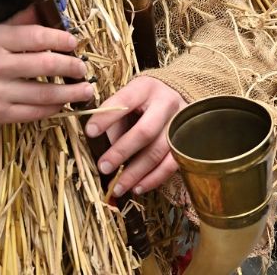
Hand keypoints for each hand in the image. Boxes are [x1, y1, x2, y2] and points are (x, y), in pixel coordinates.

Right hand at [0, 6, 94, 128]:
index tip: (74, 42)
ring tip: (85, 89)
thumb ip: (17, 23)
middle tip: (83, 67)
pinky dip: (53, 109)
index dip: (61, 39)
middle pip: (45, 65)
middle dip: (71, 66)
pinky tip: (63, 104)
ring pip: (44, 94)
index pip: (37, 36)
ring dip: (70, 92)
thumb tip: (44, 9)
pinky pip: (34, 113)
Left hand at [85, 75, 186, 195]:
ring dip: (136, 173)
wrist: (173, 95)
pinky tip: (138, 187)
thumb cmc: (142, 101)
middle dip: (122, 152)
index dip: (107, 117)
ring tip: (118, 186)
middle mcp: (166, 103)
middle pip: (145, 131)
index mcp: (145, 88)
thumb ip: (115, 121)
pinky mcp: (187, 142)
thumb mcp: (127, 100)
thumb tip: (107, 151)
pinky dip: (153, 179)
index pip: (125, 100)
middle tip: (104, 167)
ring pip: (158, 152)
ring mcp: (179, 123)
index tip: (90, 131)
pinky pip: (171, 165)